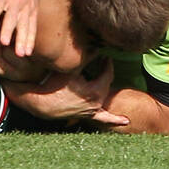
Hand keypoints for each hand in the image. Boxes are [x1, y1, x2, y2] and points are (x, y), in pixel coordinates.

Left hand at [0, 0, 42, 57]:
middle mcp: (16, 3)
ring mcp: (26, 8)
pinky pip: (32, 27)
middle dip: (8, 30)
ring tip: (21, 53)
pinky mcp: (33, 12)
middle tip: (5, 42)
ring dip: (22, 40)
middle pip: (12, 18)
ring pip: (25, 26)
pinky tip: (28, 51)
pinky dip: (31, 39)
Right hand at [14, 62, 129, 126]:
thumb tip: (97, 47)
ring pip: (106, 98)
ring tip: (113, 80)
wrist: (42, 104)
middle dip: (106, 71)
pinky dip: (114, 119)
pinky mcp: (87, 116)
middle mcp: (97, 102)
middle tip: (104, 61)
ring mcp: (93, 110)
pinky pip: (103, 118)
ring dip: (109, 89)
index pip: (107, 73)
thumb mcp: (70, 69)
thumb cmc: (55, 85)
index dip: (106, 63)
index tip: (105, 55)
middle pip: (107, 84)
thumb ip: (85, 58)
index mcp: (95, 91)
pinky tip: (126, 121)